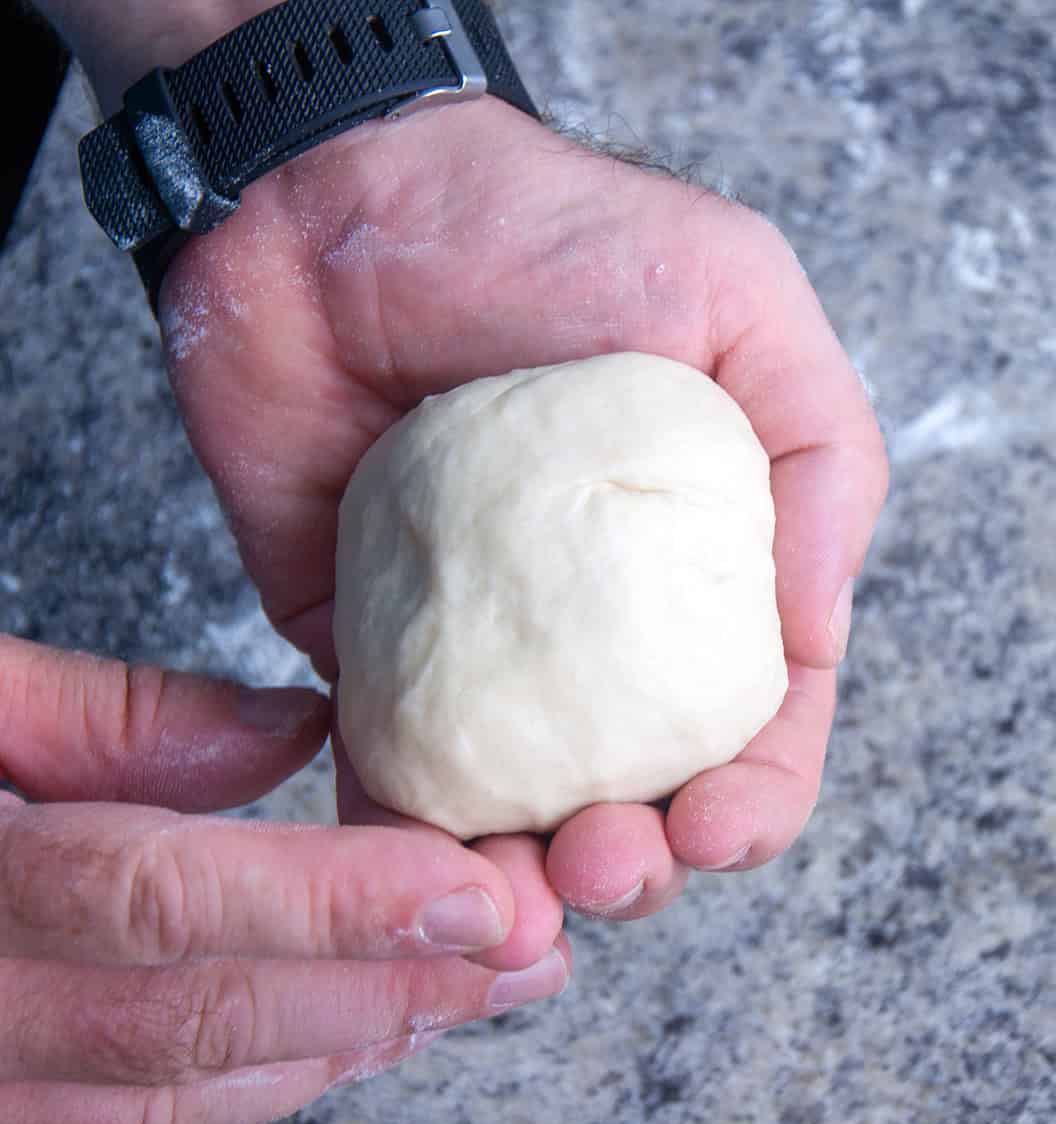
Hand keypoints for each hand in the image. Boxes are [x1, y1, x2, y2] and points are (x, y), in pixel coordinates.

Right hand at [0, 602, 568, 1123]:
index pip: (170, 904)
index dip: (339, 905)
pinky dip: (246, 1098)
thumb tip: (286, 736)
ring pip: (178, 1105)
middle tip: (522, 951)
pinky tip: (330, 1049)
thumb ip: (118, 715)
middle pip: (205, 1027)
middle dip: (386, 993)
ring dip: (338, 1051)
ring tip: (462, 995)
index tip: (477, 891)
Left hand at [159, 99, 886, 930]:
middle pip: (631, 788)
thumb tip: (816, 635)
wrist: (324, 209)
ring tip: (513, 896)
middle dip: (636, 862)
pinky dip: (395, 839)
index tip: (723, 827)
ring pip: (510, 813)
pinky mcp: (359, 651)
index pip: (747, 714)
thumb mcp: (732, 300)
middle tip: (605, 860)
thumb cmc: (535, 231)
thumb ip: (817, 456)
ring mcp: (471, 648)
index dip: (755, 794)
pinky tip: (404, 870)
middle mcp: (584, 624)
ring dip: (518, 882)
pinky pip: (381, 772)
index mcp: (686, 563)